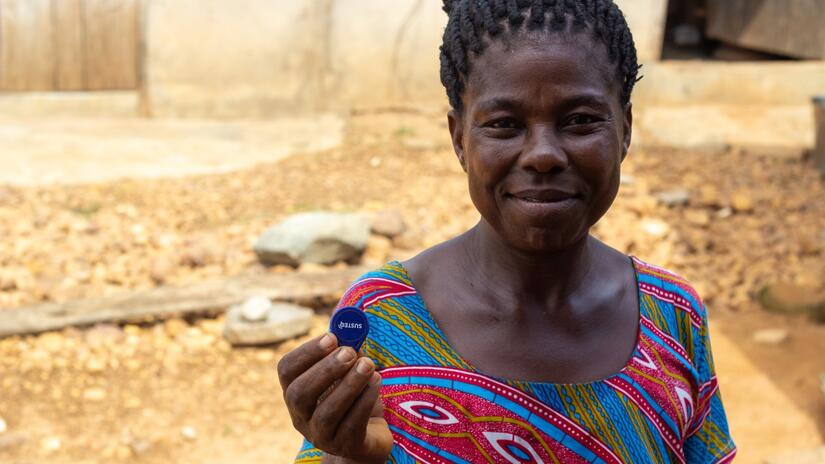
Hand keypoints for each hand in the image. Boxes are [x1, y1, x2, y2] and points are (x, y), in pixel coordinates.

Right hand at [278, 333, 392, 463]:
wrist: (369, 436)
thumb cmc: (354, 397)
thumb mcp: (348, 371)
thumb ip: (347, 350)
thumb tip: (352, 325)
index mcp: (296, 391)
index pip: (286, 370)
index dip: (307, 352)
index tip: (331, 337)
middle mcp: (301, 416)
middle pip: (300, 393)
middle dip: (326, 369)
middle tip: (349, 352)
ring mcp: (321, 436)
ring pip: (327, 412)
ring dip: (349, 384)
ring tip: (368, 364)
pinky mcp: (345, 446)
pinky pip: (352, 425)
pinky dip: (365, 400)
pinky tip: (377, 382)